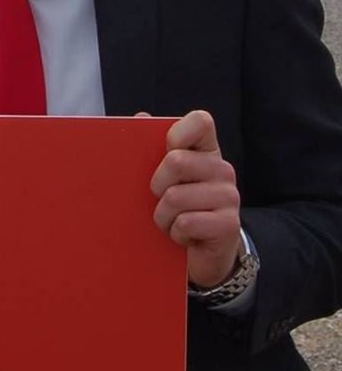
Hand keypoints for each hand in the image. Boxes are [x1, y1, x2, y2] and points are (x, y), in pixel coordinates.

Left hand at [150, 110, 240, 288]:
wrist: (200, 253)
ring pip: (175, 197)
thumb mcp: (164, 178)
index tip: (166, 150)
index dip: (177, 133)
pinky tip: (184, 236)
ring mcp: (229, 196)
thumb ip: (152, 147)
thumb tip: (141, 117)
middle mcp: (222, 169)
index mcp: (206, 151)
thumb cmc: (177, 208)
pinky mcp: (228, 224)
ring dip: (163, 216)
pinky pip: (185, 223)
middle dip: (156, 187)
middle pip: (176, 161)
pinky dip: (175, 233)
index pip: (200, 121)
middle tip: (162, 200)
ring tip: (172, 221)